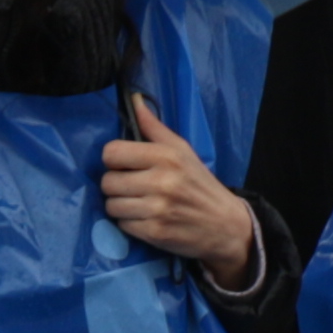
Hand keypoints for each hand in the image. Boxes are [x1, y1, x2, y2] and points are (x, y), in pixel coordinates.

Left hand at [97, 94, 262, 285]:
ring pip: (111, 205)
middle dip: (116, 184)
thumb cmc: (200, 184)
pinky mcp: (155, 233)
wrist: (225, 224)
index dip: (114, 159)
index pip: (112, 152)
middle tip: (133, 186)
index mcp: (166, 157)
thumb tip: (134, 99)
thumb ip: (154, 127)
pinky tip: (146, 218)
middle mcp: (161, 182)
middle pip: (107, 181)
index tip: (126, 164)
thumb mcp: (182, 150)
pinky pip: (122, 225)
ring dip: (121, 206)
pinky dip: (130, 223)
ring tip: (139, 203)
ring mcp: (157, 209)